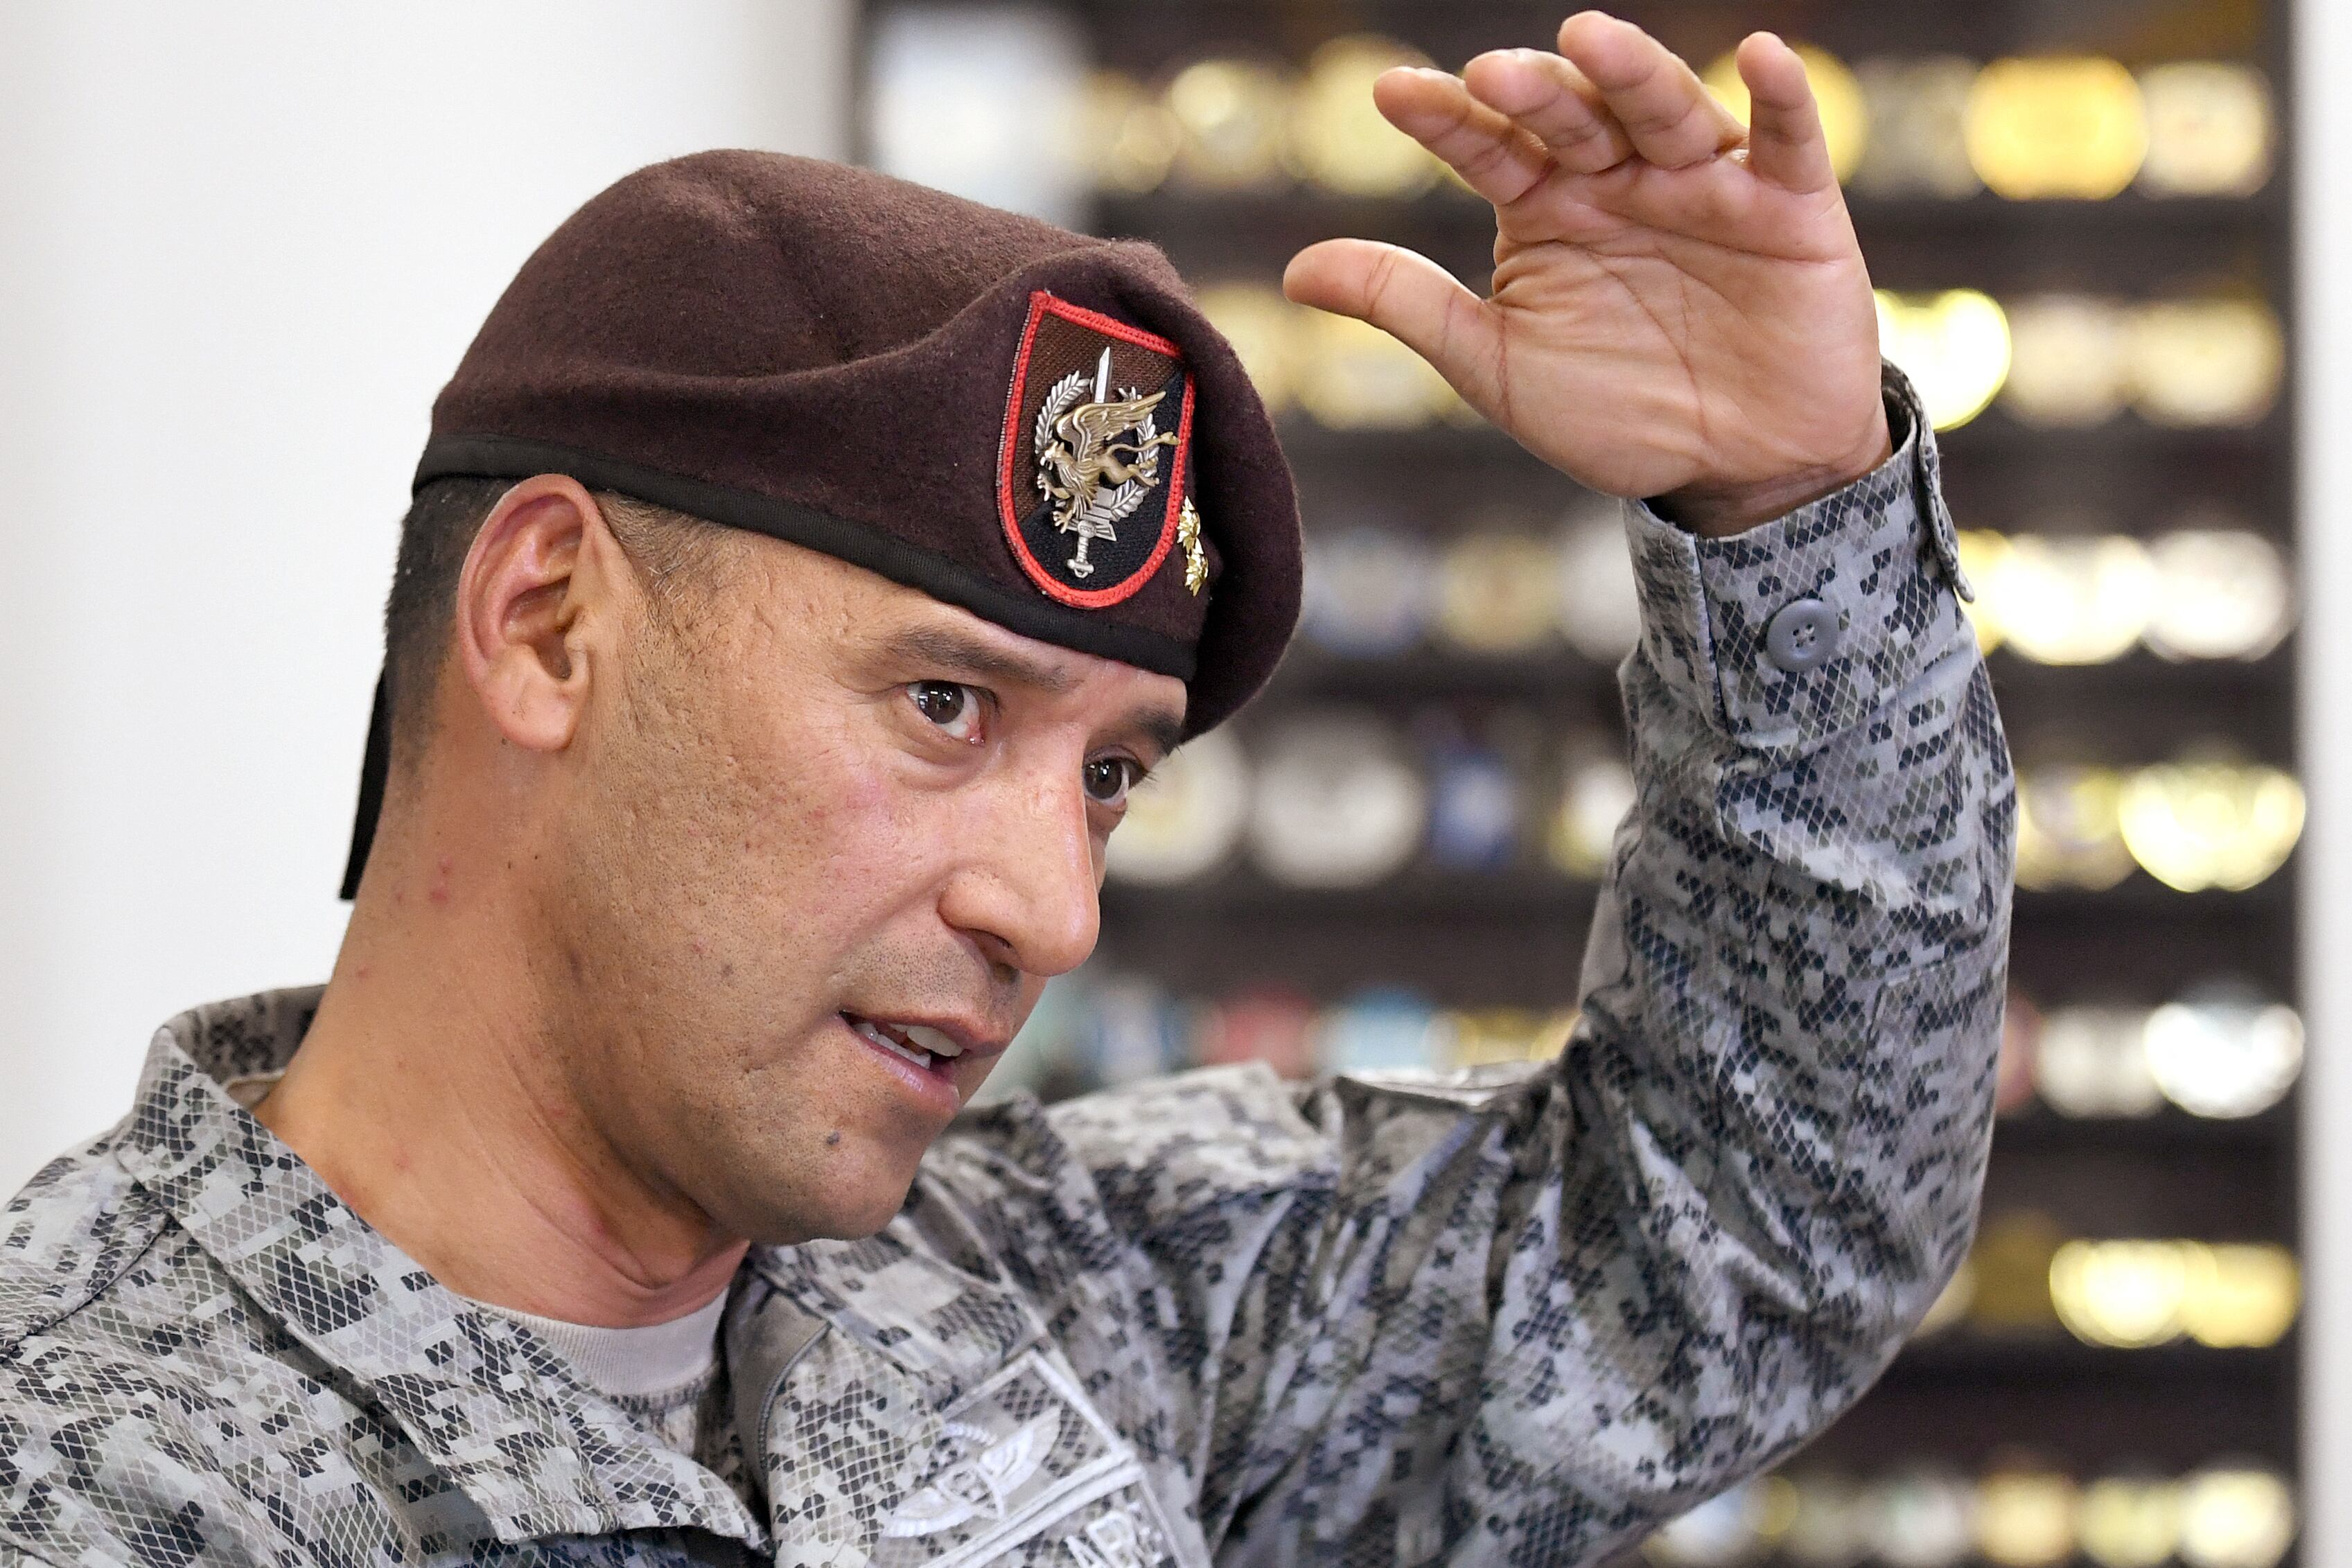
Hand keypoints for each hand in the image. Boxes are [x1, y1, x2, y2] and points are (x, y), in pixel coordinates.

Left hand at [1282, 13, 1891, 535]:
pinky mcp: (1792, 205)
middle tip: (1487, 77)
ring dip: (1629, 72)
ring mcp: (1706, 184)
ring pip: (1665, 109)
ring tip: (1587, 41)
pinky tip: (1759, 56)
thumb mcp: (1499, 367)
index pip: (1488, 147)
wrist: (1740, 471)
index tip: (1392, 95)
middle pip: (1572, 116)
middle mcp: (1621, 180)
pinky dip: (1780, 98)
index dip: (1445, 120)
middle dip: (1533, 92)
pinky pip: (1788, 140)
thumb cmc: (1620, 412)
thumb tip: (1295, 269)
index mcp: (1548, 208)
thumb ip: (1409, 307)